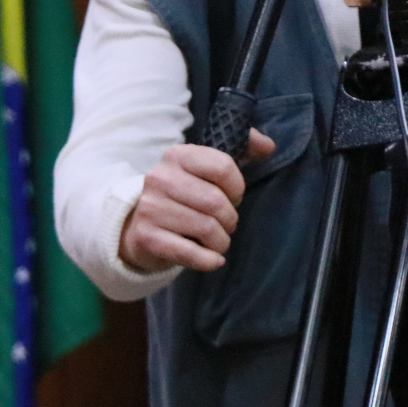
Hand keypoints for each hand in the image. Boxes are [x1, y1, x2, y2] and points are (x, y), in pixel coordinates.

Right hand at [118, 129, 274, 273]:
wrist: (139, 225)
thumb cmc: (184, 195)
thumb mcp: (207, 167)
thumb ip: (241, 150)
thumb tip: (268, 146)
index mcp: (177, 155)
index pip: (223, 167)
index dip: (237, 187)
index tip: (232, 197)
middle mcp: (159, 178)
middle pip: (216, 201)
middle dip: (230, 219)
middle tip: (226, 224)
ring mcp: (150, 208)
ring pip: (206, 228)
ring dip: (221, 241)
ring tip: (217, 241)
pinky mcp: (145, 237)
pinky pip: (189, 252)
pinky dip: (208, 260)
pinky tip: (213, 259)